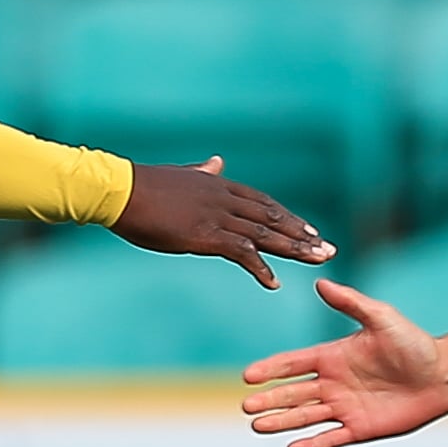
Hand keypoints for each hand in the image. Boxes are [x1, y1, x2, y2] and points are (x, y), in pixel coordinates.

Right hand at [111, 157, 333, 289]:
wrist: (119, 190)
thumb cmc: (143, 185)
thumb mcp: (181, 176)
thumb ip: (203, 172)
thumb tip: (216, 163)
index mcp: (219, 185)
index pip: (264, 203)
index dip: (289, 218)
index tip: (310, 230)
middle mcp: (224, 199)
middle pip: (273, 218)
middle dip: (303, 235)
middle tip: (328, 249)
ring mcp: (217, 217)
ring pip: (265, 234)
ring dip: (294, 250)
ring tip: (317, 262)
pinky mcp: (204, 236)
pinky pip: (241, 253)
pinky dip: (260, 269)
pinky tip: (274, 283)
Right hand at [242, 280, 447, 446]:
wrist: (444, 374)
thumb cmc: (415, 343)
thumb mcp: (382, 317)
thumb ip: (351, 302)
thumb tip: (321, 282)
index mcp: (333, 356)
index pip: (293, 363)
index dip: (271, 369)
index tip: (248, 375)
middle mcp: (334, 383)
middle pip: (293, 393)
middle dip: (270, 400)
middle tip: (247, 407)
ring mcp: (345, 407)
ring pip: (305, 417)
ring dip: (282, 422)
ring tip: (258, 426)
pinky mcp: (360, 428)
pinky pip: (330, 438)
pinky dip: (311, 444)